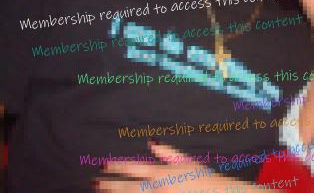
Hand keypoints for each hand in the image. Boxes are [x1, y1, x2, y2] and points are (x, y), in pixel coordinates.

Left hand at [95, 142, 229, 192]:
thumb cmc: (202, 178)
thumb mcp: (185, 161)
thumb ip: (166, 152)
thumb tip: (151, 142)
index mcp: (161, 172)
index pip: (133, 167)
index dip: (117, 166)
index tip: (104, 165)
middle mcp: (156, 187)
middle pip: (127, 187)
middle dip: (109, 185)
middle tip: (95, 182)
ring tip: (101, 191)